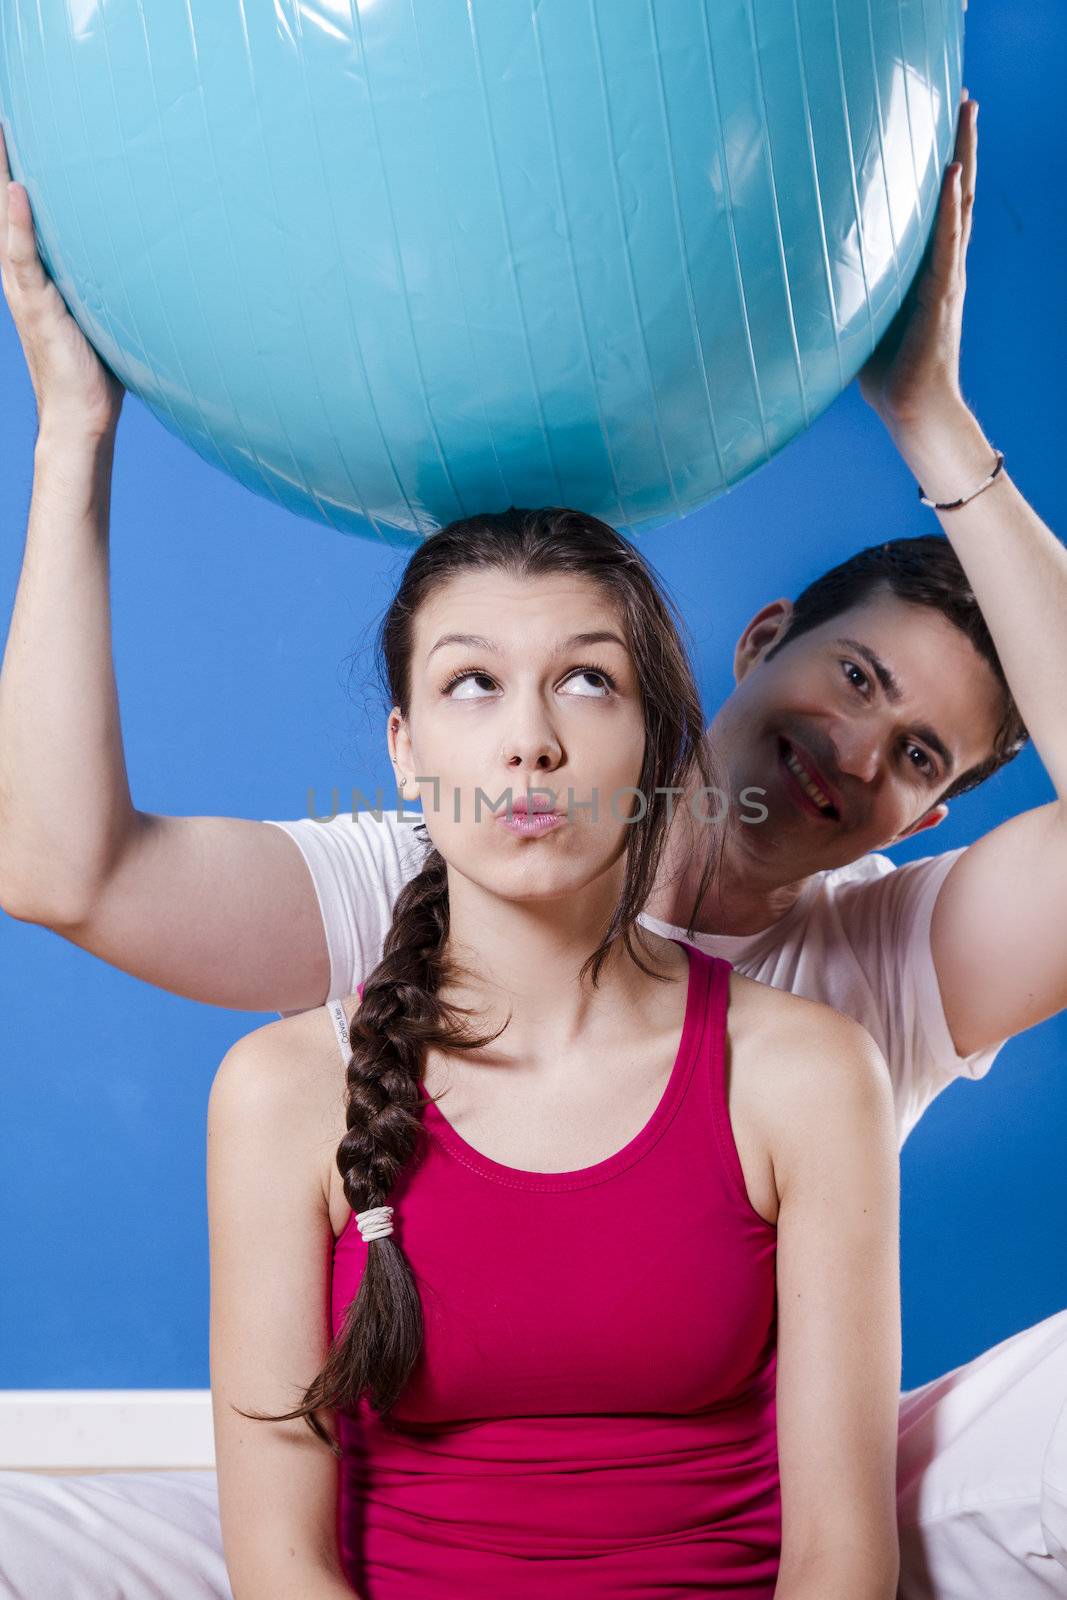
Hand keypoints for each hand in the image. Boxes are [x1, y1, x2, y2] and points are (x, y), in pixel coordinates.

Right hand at [1, 123, 124, 441]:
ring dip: (1, 174)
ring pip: (7, 220)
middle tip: (5, 111)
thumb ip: (116, 279)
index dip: (22, 168)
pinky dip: (19, 224)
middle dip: (4, 158)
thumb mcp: (109, 312)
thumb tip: (153, 256)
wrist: (83, 417)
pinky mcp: (37, 307)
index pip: (27, 209)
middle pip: (9, 202)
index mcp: (39, 271)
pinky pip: (23, 256)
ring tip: (1, 131)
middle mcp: (24, 273)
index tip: (23, 124)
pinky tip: (17, 190)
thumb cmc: (100, 370)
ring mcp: (26, 288)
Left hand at [858, 89, 977, 433]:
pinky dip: (949, 210)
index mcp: (924, 267)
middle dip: (960, 142)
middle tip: (963, 96)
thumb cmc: (885, 371)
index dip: (936, 163)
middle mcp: (942, 264)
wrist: (911, 409)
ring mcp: (946, 278)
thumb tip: (794, 273)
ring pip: (960, 205)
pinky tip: (951, 176)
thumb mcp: (855, 318)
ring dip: (962, 157)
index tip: (935, 121)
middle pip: (956, 190)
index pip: (934, 205)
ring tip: (967, 114)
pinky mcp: (942, 297)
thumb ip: (840, 290)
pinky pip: (947, 246)